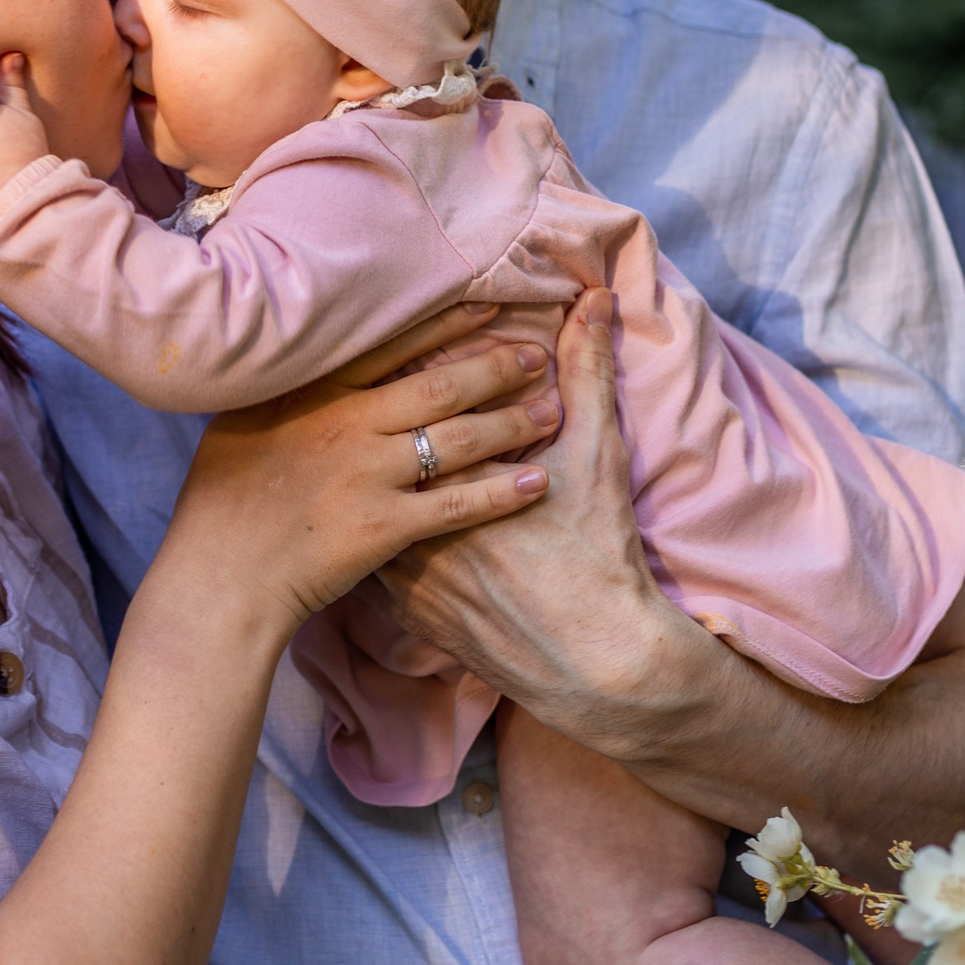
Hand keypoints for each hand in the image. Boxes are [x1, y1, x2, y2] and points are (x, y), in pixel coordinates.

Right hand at [156, 302, 559, 650]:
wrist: (220, 574)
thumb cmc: (223, 499)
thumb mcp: (244, 423)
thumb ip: (290, 391)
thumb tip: (316, 358)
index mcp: (313, 394)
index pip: (392, 346)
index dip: (447, 323)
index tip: (490, 305)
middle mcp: (346, 424)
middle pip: (439, 385)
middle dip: (495, 368)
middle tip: (536, 356)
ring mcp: (367, 474)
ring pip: (457, 439)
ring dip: (511, 422)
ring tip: (552, 411)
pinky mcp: (384, 527)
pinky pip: (457, 504)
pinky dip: (501, 492)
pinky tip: (537, 483)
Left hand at [370, 288, 720, 754]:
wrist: (597, 663)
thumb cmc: (599, 553)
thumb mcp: (596, 455)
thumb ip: (588, 372)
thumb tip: (595, 301)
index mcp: (455, 474)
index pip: (410, 409)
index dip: (408, 380)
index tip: (404, 360)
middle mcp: (417, 521)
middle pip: (378, 460)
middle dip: (374, 430)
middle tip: (376, 404)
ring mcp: (406, 573)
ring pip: (366, 513)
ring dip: (367, 487)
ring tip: (364, 461)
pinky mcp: (408, 615)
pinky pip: (371, 566)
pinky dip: (373, 540)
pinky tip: (371, 519)